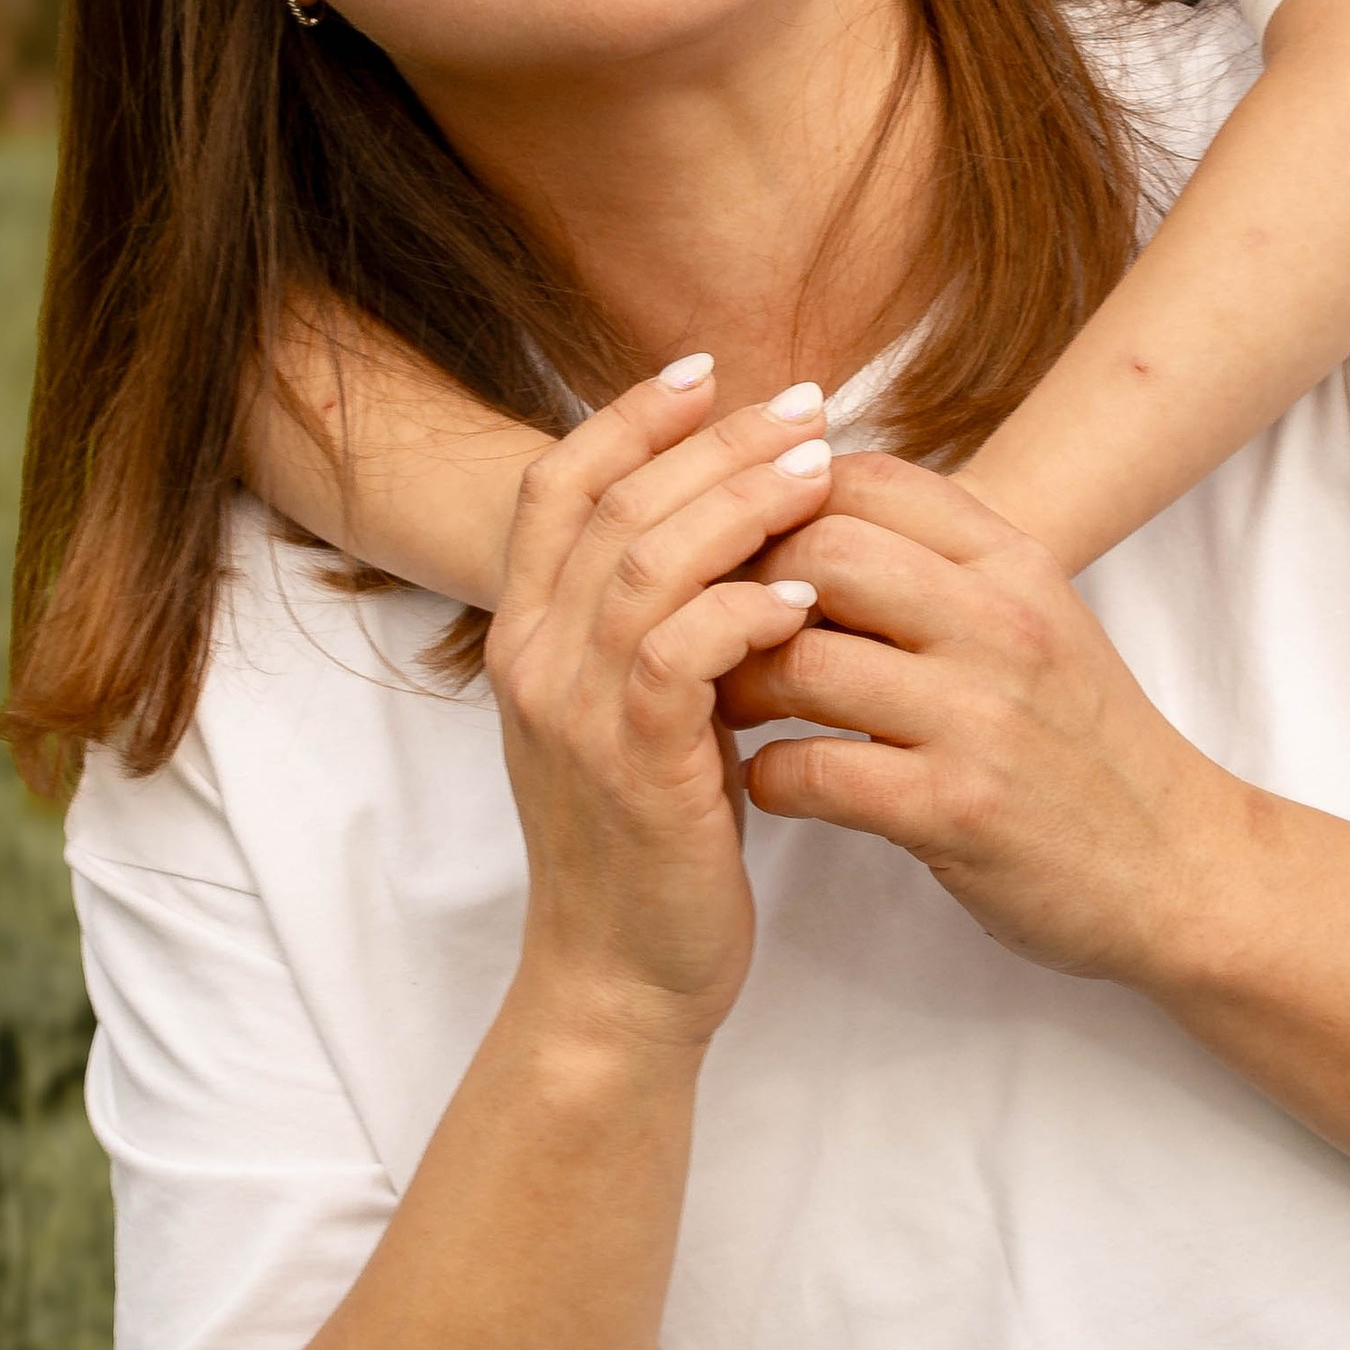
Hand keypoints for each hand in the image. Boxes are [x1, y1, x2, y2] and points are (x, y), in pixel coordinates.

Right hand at [489, 367, 836, 1045]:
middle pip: (613, 503)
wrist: (624, 979)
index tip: (712, 370)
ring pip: (647, 564)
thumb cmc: (652, 841)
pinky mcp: (632, 768)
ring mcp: (574, 714)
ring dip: (740, 506)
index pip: (557, 484)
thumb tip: (735, 519)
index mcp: (526, 635)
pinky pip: (679, 657)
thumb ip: (657, 621)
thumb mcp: (637, 711)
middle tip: (807, 404)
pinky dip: (744, 611)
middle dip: (715, 441)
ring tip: (823, 471)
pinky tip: (808, 592)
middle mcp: (533, 661)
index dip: (629, 416)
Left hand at [732, 455, 1233, 982]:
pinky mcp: (957, 811)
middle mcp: (1001, 623)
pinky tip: (773, 784)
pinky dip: (768, 779)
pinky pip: (814, 771)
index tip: (746, 552)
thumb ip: (943, 562)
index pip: (867, 478)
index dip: (779, 503)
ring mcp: (981, 717)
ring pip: (803, 658)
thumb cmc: (1083, 743)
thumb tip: (813, 506)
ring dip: (738, 685)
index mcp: (1016, 563)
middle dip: (743, 586)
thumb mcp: (1037, 619)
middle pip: (820, 549)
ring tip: (728, 707)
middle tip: (712, 629)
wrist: (1180, 869)